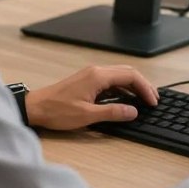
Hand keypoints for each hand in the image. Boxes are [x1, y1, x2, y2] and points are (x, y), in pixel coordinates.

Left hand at [24, 65, 158, 130]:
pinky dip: (122, 89)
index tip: (153, 101)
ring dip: (133, 86)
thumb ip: (112, 112)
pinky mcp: (87, 81)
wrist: (35, 107)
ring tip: (143, 100)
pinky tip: (126, 100)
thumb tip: (133, 111)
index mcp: (98, 76)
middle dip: (143, 85)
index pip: (131, 76)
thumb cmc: (57, 111)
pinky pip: (111, 81)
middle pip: (127, 73)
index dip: (146, 88)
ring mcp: (91, 75)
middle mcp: (96, 71)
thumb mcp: (87, 115)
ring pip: (119, 76)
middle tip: (153, 100)